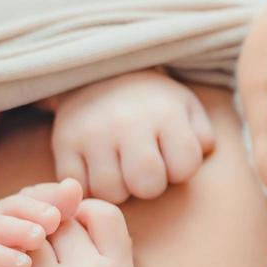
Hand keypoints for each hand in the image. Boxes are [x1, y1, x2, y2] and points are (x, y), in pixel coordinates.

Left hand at [0, 198, 135, 266]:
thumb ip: (97, 226)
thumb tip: (68, 184)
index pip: (100, 211)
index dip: (86, 218)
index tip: (82, 240)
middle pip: (62, 222)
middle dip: (53, 230)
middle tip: (53, 258)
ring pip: (33, 236)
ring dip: (28, 243)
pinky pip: (10, 260)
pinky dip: (10, 266)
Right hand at [48, 69, 215, 203]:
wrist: (99, 73)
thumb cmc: (152, 103)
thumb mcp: (186, 108)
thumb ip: (202, 136)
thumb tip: (201, 156)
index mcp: (164, 111)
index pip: (184, 167)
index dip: (180, 169)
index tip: (171, 156)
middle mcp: (127, 121)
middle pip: (147, 186)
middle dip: (150, 184)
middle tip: (144, 168)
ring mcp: (91, 133)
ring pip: (112, 193)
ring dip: (120, 187)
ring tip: (121, 167)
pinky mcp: (63, 143)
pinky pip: (80, 189)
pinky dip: (90, 186)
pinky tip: (98, 169)